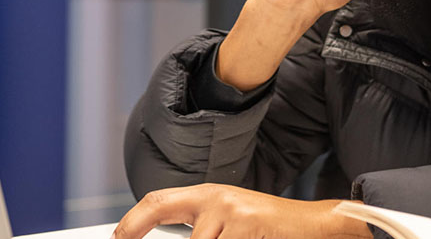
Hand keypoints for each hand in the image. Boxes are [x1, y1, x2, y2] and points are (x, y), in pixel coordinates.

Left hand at [111, 183, 371, 238]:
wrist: (313, 225)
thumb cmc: (267, 228)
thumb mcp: (230, 223)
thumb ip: (200, 230)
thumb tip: (168, 238)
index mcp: (207, 196)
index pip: (158, 201)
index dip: (132, 220)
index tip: (118, 236)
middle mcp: (216, 199)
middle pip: (184, 236)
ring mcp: (232, 212)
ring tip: (241, 237)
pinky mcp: (248, 224)